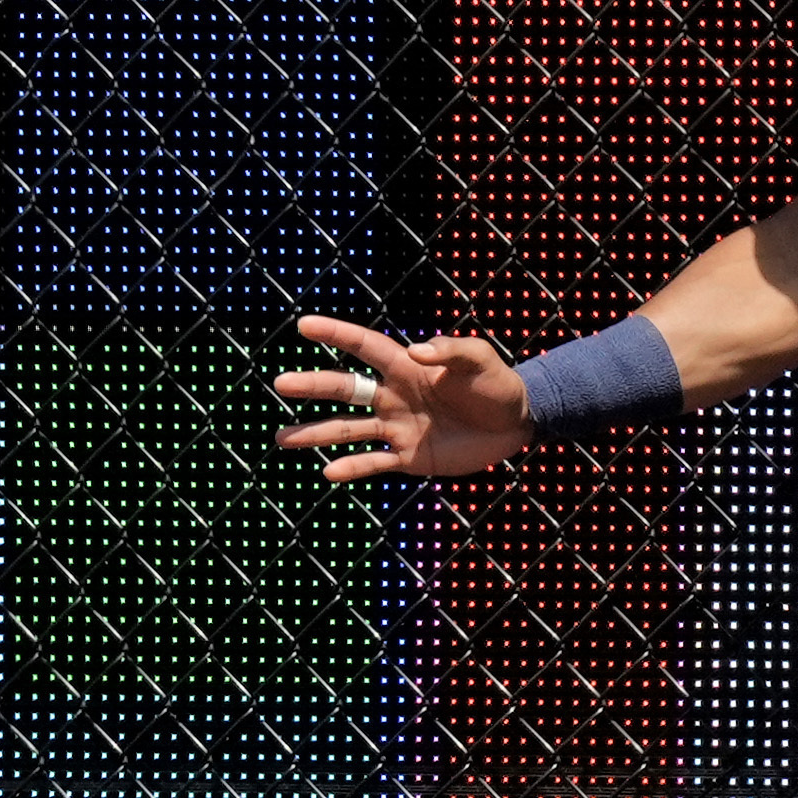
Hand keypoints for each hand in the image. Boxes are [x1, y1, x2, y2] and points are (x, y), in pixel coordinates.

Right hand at [275, 314, 529, 484]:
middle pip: (346, 388)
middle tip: (281, 383)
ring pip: (349, 429)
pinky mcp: (409, 456)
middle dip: (314, 385)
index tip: (304, 326)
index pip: (365, 346)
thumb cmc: (498, 384)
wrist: (516, 423)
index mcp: (407, 368)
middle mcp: (394, 395)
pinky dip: (353, 467)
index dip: (336, 334)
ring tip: (282, 438)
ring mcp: (398, 427)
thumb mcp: (481, 359)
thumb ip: (452, 351)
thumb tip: (415, 351)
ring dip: (316, 433)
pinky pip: (374, 462)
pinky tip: (328, 471)